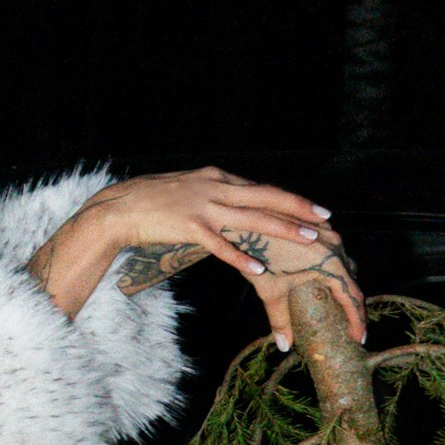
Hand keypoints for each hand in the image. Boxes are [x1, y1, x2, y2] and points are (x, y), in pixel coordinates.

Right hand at [30, 167, 366, 348]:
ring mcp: (201, 206)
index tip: (315, 208)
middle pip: (265, 197)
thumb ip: (213, 197)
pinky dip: (241, 255)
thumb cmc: (150, 202)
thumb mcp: (188, 191)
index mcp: (216, 178)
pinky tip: (259, 266)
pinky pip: (220, 244)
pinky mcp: (187, 226)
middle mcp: (214, 187)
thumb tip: (234, 205)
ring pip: (251, 218)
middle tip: (326, 218)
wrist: (118, 207)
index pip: (261, 189)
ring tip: (309, 239)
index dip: (290, 199)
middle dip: (298, 208)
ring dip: (283, 228)